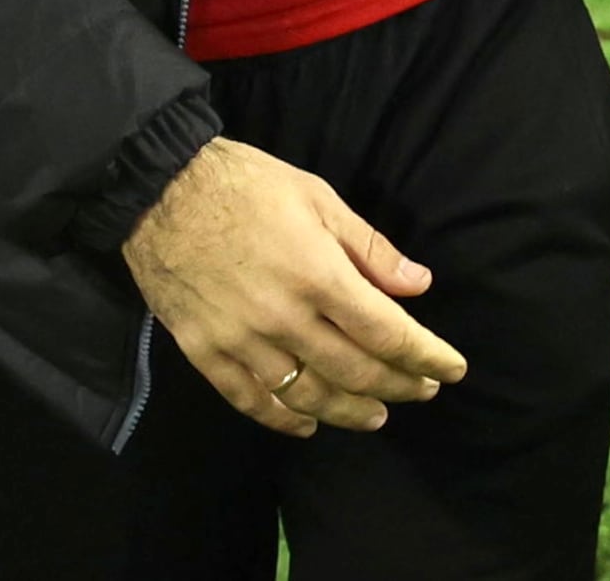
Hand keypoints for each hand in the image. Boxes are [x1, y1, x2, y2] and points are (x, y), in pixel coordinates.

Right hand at [122, 138, 465, 437]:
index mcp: (318, 275)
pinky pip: (251, 400)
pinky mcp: (206, 353)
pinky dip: (285, 420)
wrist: (158, 188)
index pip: (387, 332)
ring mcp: (242, 341)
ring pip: (308, 396)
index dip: (425, 356)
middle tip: (422, 390)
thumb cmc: (245, 184)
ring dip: (349, 412)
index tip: (451, 370)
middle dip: (398, 386)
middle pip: (355, 371)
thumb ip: (369, 246)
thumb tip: (418, 284)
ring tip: (376, 415)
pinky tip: (308, 425)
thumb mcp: (317, 196)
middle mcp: (284, 318)